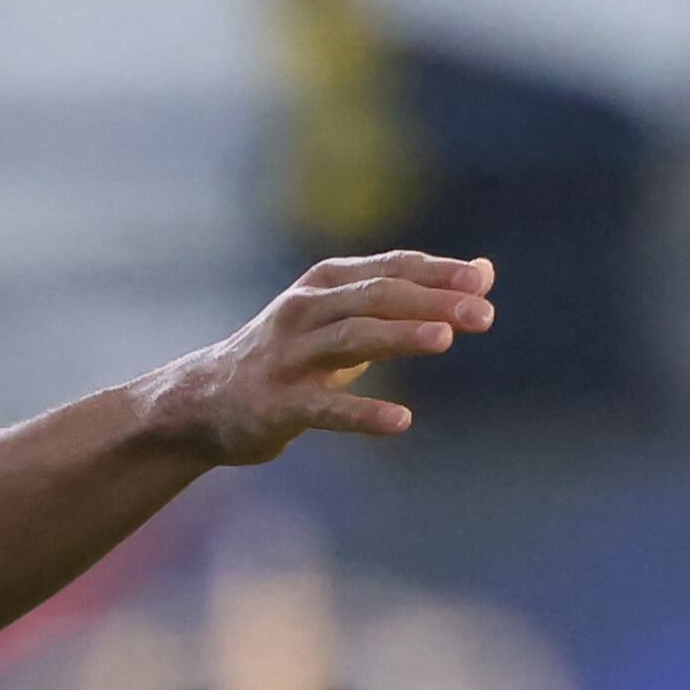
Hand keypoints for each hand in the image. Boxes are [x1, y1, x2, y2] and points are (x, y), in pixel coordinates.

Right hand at [148, 253, 493, 462]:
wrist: (204, 402)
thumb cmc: (293, 354)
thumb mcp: (347, 315)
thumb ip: (413, 295)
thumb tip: (486, 272)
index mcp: (326, 282)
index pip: (391, 268)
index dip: (437, 273)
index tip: (482, 282)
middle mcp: (306, 310)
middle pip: (376, 298)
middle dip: (432, 303)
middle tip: (484, 315)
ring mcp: (290, 356)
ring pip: (352, 338)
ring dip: (400, 338)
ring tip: (445, 340)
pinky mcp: (278, 403)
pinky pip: (326, 407)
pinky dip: (364, 413)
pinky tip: (402, 421)